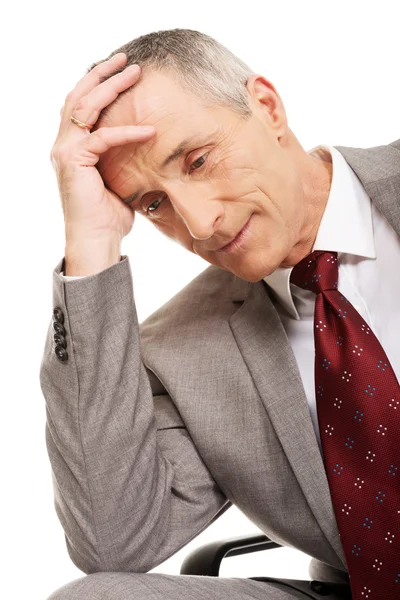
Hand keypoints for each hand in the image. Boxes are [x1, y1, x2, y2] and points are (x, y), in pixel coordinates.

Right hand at [51, 53, 154, 244]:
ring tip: (133, 73)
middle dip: (103, 74)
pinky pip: (102, 138)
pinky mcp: (73, 161)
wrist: (97, 239)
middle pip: (79, 97)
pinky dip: (126, 132)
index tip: (120, 70)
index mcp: (72, 146)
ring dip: (110, 86)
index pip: (81, 105)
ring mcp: (64, 151)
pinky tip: (149, 130)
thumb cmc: (109, 215)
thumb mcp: (119, 178)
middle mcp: (63, 144)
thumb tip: (149, 144)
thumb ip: (122, 158)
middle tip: (126, 59)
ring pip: (85, 107)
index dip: (98, 84)